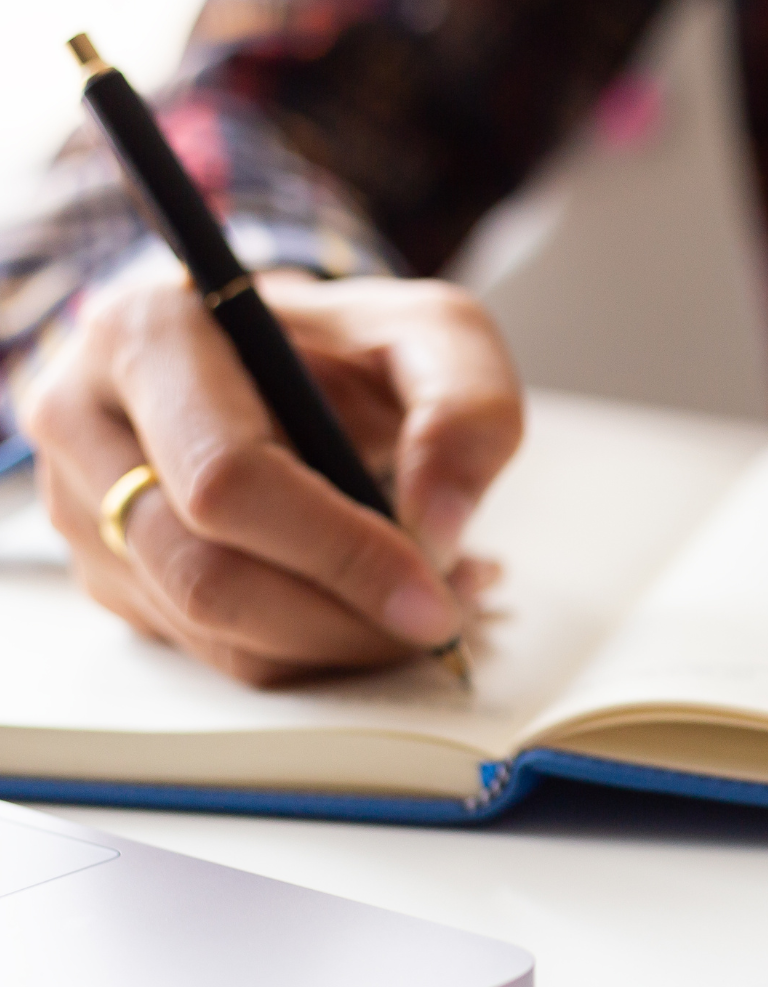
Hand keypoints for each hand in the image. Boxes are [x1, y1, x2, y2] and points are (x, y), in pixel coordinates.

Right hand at [20, 266, 522, 685]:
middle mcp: (84, 421)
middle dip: (343, 617)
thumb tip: (437, 526)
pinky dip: (315, 649)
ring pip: (210, 627)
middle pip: (205, 573)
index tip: (434, 593)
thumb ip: (465, 410)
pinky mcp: (112, 575)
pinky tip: (378, 606)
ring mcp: (83, 508)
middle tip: (443, 616)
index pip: (227, 479)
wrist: (290, 361)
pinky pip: (216, 652)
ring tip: (432, 598)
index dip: (338, 552)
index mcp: (146, 335)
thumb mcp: (437, 337)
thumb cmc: (353, 345)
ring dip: (339, 641)